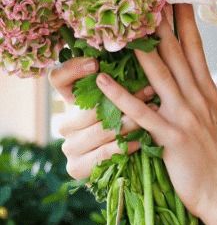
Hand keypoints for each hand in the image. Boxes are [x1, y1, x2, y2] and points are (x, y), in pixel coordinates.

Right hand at [49, 57, 154, 180]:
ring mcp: (69, 146)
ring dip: (127, 123)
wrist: (124, 169)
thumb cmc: (128, 128)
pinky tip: (140, 142)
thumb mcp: (125, 103)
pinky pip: (101, 154)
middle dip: (122, 100)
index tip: (95, 63)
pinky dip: (122, 147)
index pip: (58, 78)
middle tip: (149, 91)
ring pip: (98, 131)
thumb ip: (123, 84)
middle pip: (87, 108)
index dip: (73, 69)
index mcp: (70, 103)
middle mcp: (65, 123)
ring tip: (150, 115)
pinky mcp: (75, 167)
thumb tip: (143, 56)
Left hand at [94, 6, 216, 224]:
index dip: (184, 21)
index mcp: (209, 95)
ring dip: (140, 47)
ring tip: (123, 24)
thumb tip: (198, 87)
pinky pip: (141, 112)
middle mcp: (198, 99)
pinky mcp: (172, 138)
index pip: (195, 49)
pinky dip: (120, 94)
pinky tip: (102, 79)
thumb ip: (206, 103)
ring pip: (160, 74)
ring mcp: (185, 117)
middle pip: (177, 52)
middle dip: (161, 21)